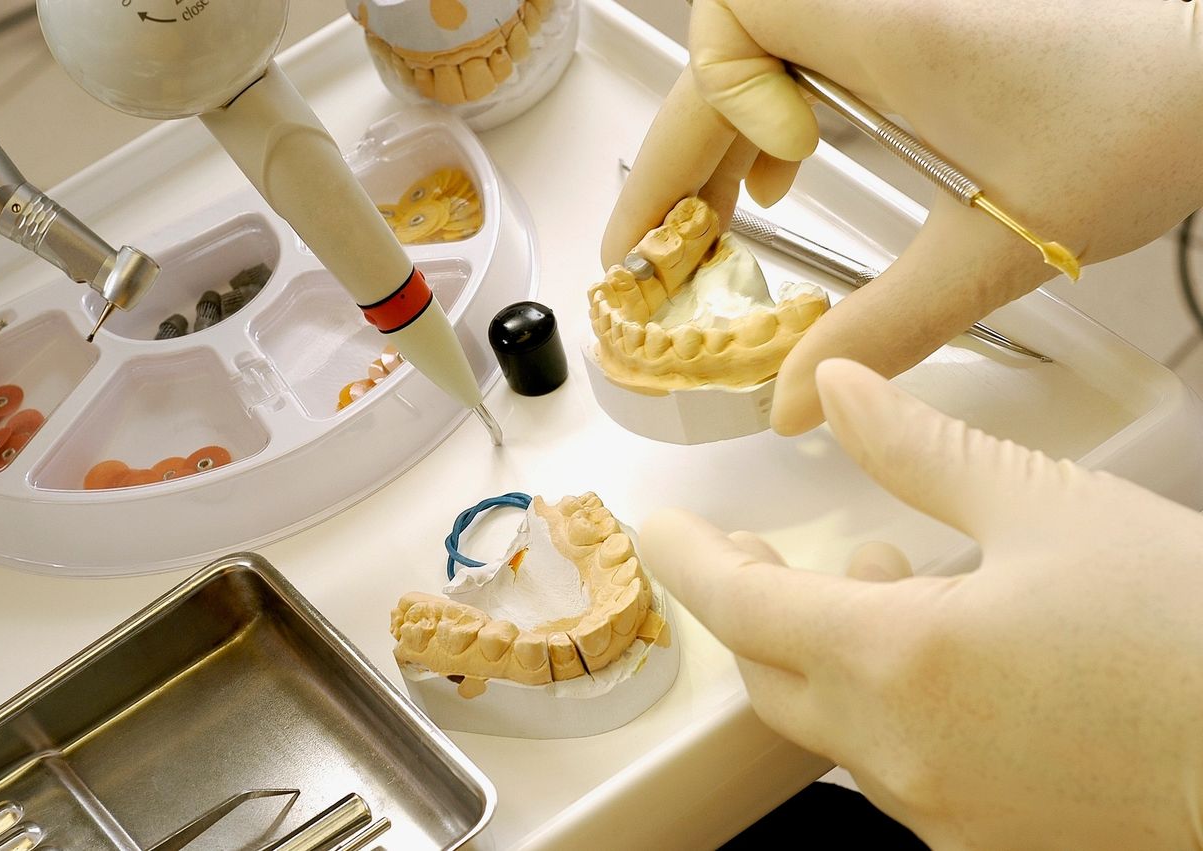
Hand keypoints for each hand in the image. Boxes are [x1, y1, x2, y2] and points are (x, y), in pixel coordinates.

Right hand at [603, 1, 1202, 433]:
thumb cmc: (1143, 119)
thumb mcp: (996, 246)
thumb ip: (882, 328)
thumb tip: (794, 400)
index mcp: (882, 20)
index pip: (730, 21)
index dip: (727, 101)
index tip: (784, 172)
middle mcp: (875, 3)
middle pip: (724, 58)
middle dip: (679, 155)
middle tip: (643, 249)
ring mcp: (890, 12)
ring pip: (757, 63)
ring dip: (720, 141)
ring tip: (707, 223)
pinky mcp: (910, 27)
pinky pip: (802, 61)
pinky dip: (773, 118)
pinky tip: (788, 171)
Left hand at [641, 359, 1202, 849]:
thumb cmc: (1186, 634)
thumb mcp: (1044, 508)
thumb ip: (920, 447)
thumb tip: (843, 390)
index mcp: (897, 661)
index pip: (742, 608)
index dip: (692, 560)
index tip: (664, 530)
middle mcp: (899, 751)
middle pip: (771, 672)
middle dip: (753, 605)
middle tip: (764, 554)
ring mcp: (940, 810)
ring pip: (829, 720)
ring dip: (827, 647)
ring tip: (884, 577)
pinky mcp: (984, 837)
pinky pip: (891, 765)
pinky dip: (883, 701)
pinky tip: (940, 654)